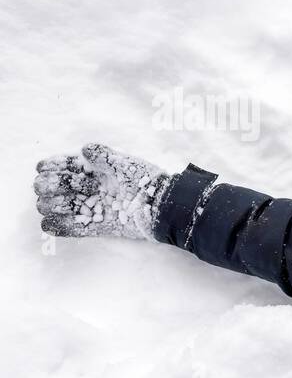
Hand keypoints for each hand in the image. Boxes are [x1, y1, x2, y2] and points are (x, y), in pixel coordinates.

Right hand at [34, 144, 173, 239]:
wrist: (162, 207)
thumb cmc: (146, 181)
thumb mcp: (126, 165)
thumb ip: (105, 157)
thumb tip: (85, 149)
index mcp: (95, 171)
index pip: (66, 166)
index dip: (52, 166)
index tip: (43, 168)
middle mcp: (89, 188)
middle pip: (56, 186)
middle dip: (49, 185)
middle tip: (51, 187)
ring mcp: (92, 207)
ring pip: (59, 207)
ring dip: (50, 204)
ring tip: (54, 204)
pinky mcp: (98, 226)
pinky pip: (73, 228)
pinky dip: (58, 226)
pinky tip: (49, 223)